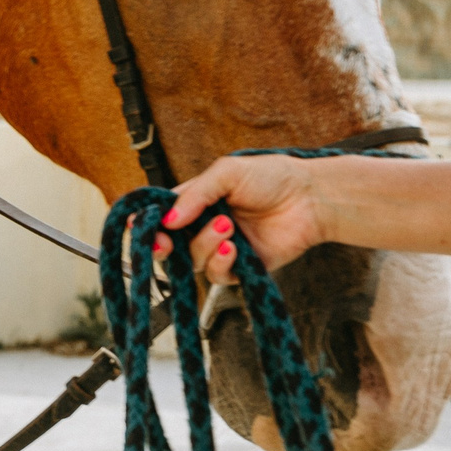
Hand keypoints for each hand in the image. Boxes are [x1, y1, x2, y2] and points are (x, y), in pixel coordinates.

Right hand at [158, 154, 328, 285]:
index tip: (140, 230)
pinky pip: (218, 276)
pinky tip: (233, 246)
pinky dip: (221, 262)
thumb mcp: (226, 174)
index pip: (160, 218)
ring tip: (227, 225)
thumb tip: (167, 221)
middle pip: (169, 247)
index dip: (147, 226)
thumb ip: (194, 195)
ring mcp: (222, 249)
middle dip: (162, 246)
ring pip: (193, 261)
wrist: (310, 198)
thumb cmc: (270, 177)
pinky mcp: (242, 268)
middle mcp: (202, 228)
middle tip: (167, 241)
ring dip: (204, 244)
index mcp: (194, 203)